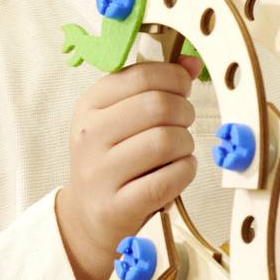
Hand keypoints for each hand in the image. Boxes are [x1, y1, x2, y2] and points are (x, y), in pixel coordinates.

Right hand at [57, 61, 196, 279]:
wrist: (88, 215)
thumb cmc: (114, 159)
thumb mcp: (122, 117)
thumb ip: (154, 86)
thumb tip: (191, 63)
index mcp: (90, 104)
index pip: (142, 75)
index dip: (175, 79)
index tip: (182, 90)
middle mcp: (89, 135)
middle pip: (158, 106)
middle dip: (184, 113)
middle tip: (183, 124)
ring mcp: (99, 172)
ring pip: (166, 141)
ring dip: (185, 145)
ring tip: (178, 151)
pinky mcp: (116, 206)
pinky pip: (168, 179)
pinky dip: (185, 172)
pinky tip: (178, 171)